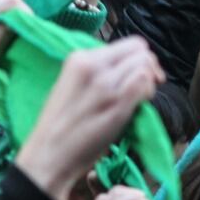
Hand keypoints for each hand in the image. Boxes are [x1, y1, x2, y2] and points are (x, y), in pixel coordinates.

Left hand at [0, 0, 28, 147]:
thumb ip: (4, 35)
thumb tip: (25, 15)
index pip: (11, 3)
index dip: (25, 19)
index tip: (26, 41)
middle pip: (6, 6)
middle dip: (15, 25)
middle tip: (11, 50)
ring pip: (2, 12)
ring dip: (8, 30)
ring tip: (0, 52)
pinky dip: (0, 32)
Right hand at [15, 37, 164, 199]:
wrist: (49, 156)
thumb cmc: (59, 126)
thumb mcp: (71, 85)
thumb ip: (96, 72)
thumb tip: (124, 68)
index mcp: (79, 58)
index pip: (126, 43)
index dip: (137, 58)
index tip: (138, 73)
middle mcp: (93, 64)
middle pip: (140, 49)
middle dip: (148, 66)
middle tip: (145, 86)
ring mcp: (107, 83)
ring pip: (145, 64)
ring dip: (150, 80)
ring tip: (139, 98)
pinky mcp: (117, 102)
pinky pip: (145, 82)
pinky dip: (148, 91)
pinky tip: (139, 106)